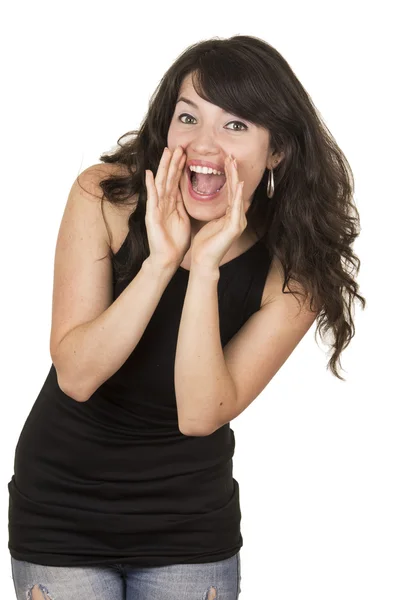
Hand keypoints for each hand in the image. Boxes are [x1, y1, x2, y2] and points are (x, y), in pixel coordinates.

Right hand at [145, 146, 190, 267]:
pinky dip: (150, 186)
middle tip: (179, 146)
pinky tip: (149, 174)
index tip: (186, 153)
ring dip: (164, 168)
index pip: (176, 181)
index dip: (180, 167)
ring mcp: (156, 208)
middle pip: (168, 178)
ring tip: (167, 152)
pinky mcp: (152, 216)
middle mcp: (163, 203)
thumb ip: (183, 205)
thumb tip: (187, 194)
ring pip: (161, 183)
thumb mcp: (184, 218)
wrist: (168, 258)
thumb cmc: (176, 241)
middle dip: (173, 162)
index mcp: (172, 204)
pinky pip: (151, 198)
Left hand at [190, 155, 245, 269]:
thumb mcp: (210, 222)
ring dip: (235, 179)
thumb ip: (216, 211)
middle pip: (235, 191)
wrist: (204, 261)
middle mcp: (237, 218)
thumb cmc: (205, 243)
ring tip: (233, 164)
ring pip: (236, 196)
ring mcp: (237, 223)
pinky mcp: (234, 228)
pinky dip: (237, 196)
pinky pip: (236, 209)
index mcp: (231, 216)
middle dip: (233, 173)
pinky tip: (238, 185)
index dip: (229, 176)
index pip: (230, 192)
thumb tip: (214, 200)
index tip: (226, 161)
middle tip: (231, 156)